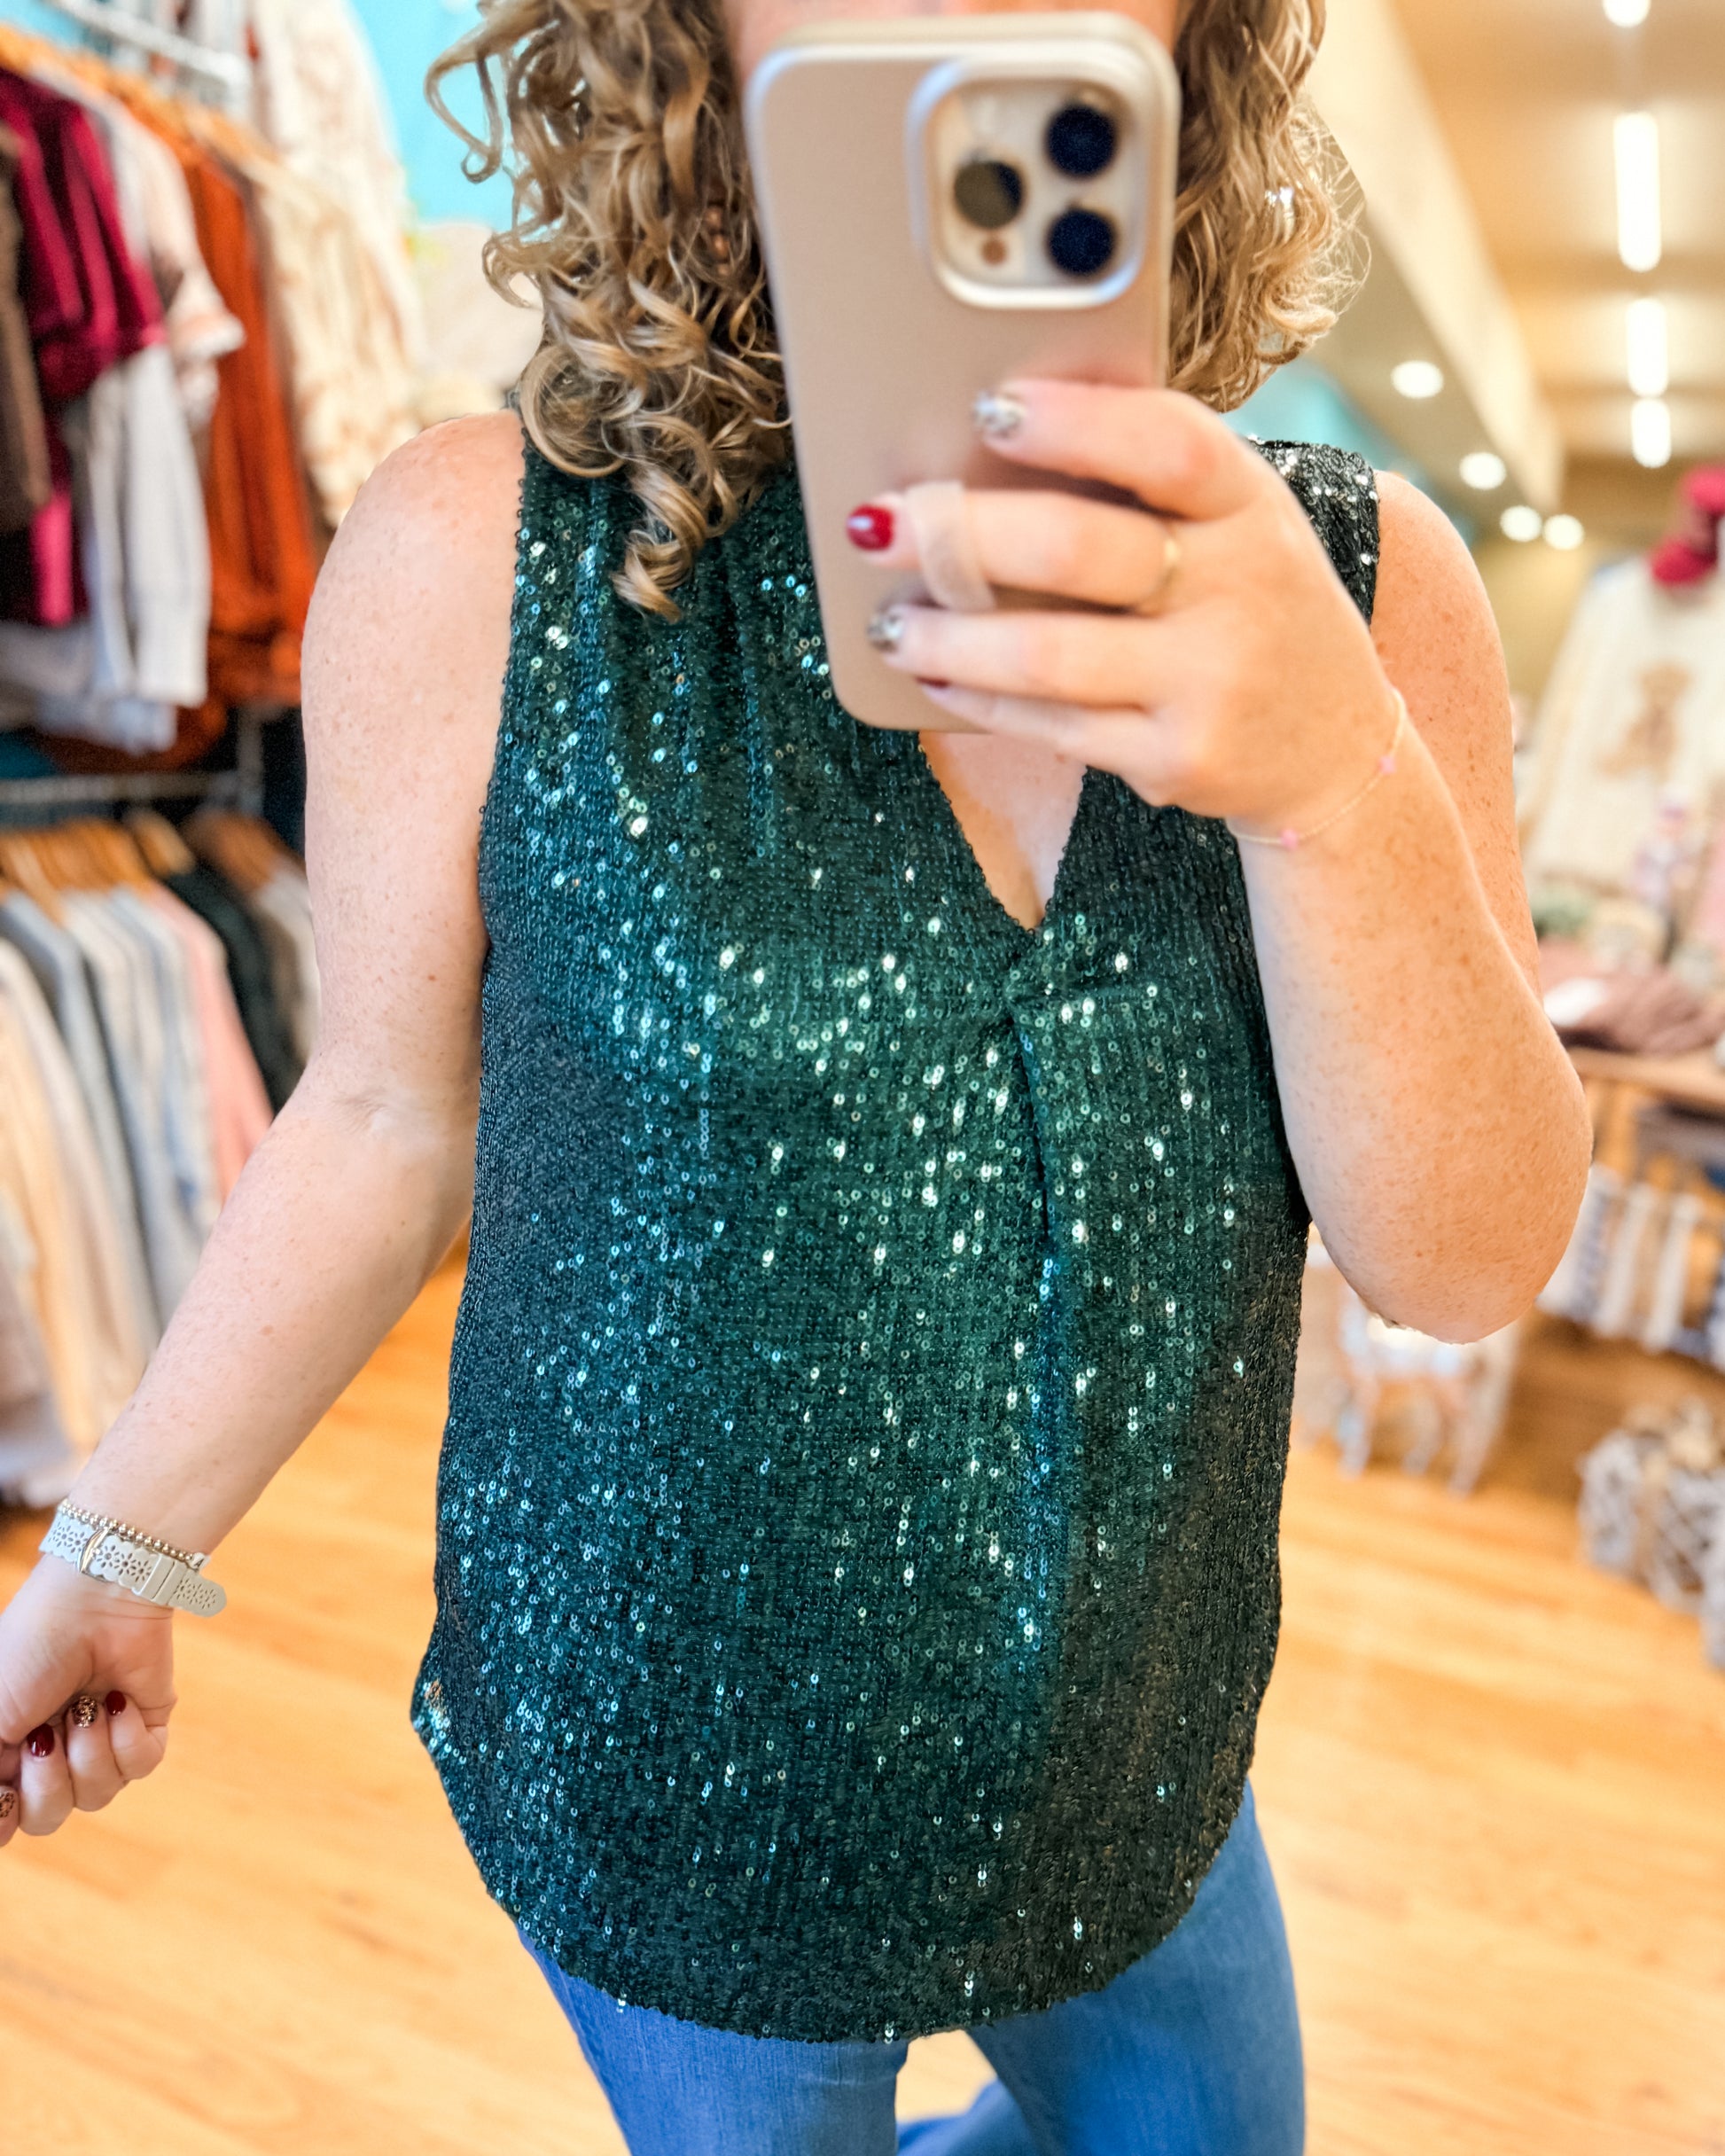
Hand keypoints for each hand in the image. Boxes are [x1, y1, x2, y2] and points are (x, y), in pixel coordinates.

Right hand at [0, 1559, 173, 1844]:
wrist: (93, 1600)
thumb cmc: (30, 1648)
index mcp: (9, 1750)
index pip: (8, 1818)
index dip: (6, 1818)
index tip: (5, 1794)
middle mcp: (53, 1752)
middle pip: (48, 1818)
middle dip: (46, 1782)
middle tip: (44, 1735)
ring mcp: (100, 1740)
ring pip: (98, 1796)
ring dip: (87, 1750)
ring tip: (85, 1705)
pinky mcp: (145, 1725)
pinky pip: (141, 1765)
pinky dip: (125, 1737)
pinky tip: (117, 1701)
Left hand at [858, 379, 1397, 837]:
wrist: (1335, 748)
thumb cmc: (1253, 607)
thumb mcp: (1240, 526)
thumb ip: (1151, 483)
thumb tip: (994, 428)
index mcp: (1252, 505)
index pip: (1168, 444)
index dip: (1074, 422)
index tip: (987, 407)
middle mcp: (1241, 588)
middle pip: (1078, 549)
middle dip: (961, 535)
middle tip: (880, 524)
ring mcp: (1211, 681)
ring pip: (1048, 655)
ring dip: (947, 638)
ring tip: (889, 625)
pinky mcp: (1177, 758)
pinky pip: (1052, 726)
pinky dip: (979, 701)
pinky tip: (936, 678)